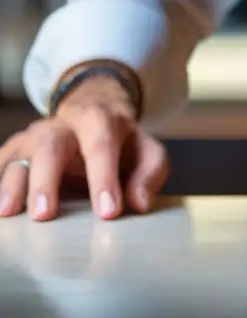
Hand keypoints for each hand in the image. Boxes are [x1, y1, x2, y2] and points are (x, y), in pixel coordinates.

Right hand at [0, 74, 168, 220]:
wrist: (93, 114)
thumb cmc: (122, 143)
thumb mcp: (147, 151)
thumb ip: (149, 173)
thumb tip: (140, 203)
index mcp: (98, 120)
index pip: (101, 148)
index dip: (104, 180)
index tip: (108, 212)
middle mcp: (60, 125)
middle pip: (50, 148)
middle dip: (46, 181)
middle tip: (44, 215)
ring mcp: (32, 137)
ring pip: (17, 157)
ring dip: (11, 186)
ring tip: (8, 212)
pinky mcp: (13, 152)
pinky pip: (0, 165)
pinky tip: (0, 208)